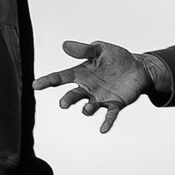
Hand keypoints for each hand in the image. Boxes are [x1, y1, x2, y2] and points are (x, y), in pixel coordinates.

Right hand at [34, 40, 156, 133]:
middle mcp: (88, 88)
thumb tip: (65, 45)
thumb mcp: (101, 49)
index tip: (35, 85)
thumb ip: (84, 50)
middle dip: (68, 100)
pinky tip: (103, 129)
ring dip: (87, 109)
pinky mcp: (115, 105)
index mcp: (81, 73)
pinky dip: (106, 122)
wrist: (138, 68)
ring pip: (89, 107)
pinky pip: (109, 116)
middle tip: (63, 103)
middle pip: (73, 95)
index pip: (60, 77)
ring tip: (87, 109)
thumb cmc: (117, 58)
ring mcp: (101, 98)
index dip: (48, 81)